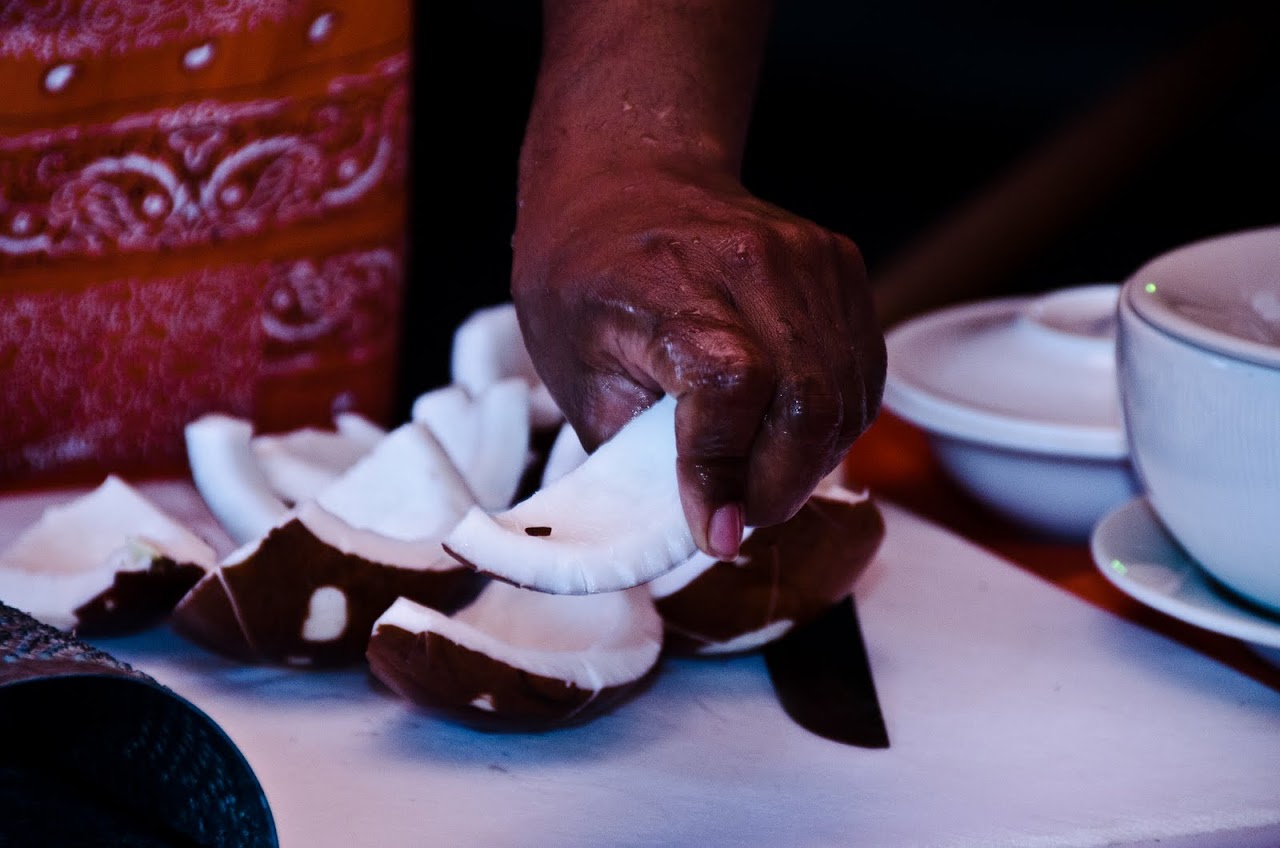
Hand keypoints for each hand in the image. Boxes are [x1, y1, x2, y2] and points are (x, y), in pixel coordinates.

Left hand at [511, 164, 885, 559]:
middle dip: (779, 486)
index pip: (730, 386)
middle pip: (808, 401)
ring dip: (809, 463)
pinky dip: (831, 423)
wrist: (628, 181)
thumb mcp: (574, 368)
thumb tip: (690, 520)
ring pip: (847, 396)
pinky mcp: (840, 267)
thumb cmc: (586, 274)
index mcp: (670, 281)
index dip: (725, 470)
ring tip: (760, 479)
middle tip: (741, 515)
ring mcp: (809, 259)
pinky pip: (860, 371)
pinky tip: (788, 435)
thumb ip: (632, 448)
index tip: (716, 531)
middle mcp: (753, 261)